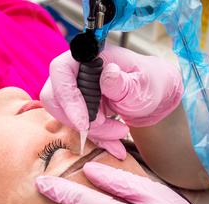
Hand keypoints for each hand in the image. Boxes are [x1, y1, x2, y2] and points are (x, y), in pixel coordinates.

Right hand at [40, 44, 183, 158]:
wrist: (153, 95)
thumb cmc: (149, 83)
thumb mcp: (142, 86)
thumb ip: (123, 83)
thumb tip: (107, 74)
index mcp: (91, 56)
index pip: (61, 70)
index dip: (67, 96)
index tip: (84, 122)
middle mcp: (77, 69)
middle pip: (54, 96)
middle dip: (77, 119)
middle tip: (104, 126)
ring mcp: (75, 88)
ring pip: (63, 114)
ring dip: (89, 130)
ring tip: (117, 132)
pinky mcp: (78, 106)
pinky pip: (76, 124)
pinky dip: (94, 136)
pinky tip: (114, 142)